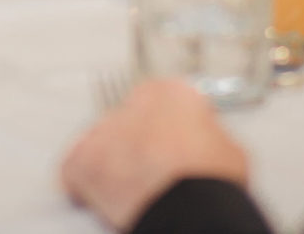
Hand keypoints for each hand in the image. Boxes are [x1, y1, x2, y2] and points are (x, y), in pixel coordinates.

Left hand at [61, 78, 249, 230]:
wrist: (189, 210)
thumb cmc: (211, 183)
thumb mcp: (229, 148)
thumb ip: (208, 136)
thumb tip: (205, 147)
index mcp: (171, 93)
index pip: (164, 102)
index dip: (169, 129)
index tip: (174, 145)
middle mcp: (133, 103)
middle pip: (130, 122)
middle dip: (139, 146)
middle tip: (152, 173)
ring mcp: (104, 131)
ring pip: (102, 143)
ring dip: (113, 164)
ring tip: (130, 191)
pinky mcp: (82, 161)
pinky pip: (74, 169)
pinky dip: (83, 185)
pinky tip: (100, 197)